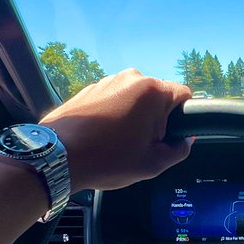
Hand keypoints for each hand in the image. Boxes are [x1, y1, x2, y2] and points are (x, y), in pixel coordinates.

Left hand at [41, 69, 192, 190]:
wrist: (57, 156)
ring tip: (117, 143)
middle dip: (155, 118)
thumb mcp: (153, 164)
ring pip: (134, 98)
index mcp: (153, 92)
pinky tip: (101, 136)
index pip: (184, 94)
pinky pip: (112, 99)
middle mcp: (131, 78)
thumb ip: (179, 150)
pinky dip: (112, 114)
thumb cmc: (107, 160)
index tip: (168, 136)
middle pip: (158, 96)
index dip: (182, 118)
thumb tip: (185, 141)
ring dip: (133, 116)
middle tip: (141, 145)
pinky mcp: (89, 88)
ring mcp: (107, 81)